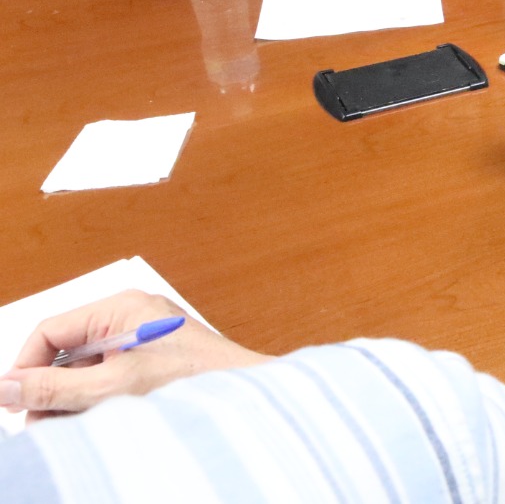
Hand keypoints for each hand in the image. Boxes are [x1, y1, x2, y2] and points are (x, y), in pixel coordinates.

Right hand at [0, 290, 268, 422]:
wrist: (249, 399)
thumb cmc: (194, 382)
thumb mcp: (112, 388)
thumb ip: (54, 387)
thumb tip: (5, 386)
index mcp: (121, 308)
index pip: (50, 331)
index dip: (25, 368)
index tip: (14, 403)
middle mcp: (132, 316)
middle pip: (66, 351)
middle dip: (50, 389)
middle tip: (43, 424)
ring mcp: (145, 338)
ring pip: (87, 369)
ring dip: (74, 400)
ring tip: (75, 428)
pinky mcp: (157, 360)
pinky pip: (111, 377)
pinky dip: (98, 401)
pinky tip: (102, 424)